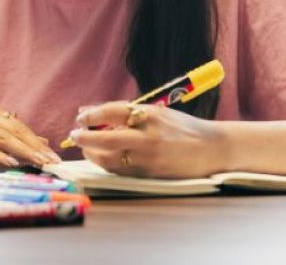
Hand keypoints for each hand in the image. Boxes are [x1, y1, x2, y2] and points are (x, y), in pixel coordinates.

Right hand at [0, 104, 60, 167]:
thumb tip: (38, 141)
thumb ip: (5, 135)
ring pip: (2, 138)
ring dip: (23, 151)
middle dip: (36, 147)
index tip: (54, 156)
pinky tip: (10, 163)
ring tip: (39, 162)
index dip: (38, 141)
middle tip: (53, 162)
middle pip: (15, 131)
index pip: (20, 127)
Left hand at [69, 101, 226, 178]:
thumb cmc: (180, 127)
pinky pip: (121, 170)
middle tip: (73, 135)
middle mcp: (149, 137)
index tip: (80, 117)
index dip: (93, 114)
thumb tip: (91, 112)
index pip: (114, 111)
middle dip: (86, 138)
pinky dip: (107, 164)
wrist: (211, 150)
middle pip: (108, 138)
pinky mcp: (151, 175)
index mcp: (151, 116)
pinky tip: (101, 158)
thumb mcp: (156, 113)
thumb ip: (126, 113)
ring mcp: (150, 158)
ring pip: (111, 159)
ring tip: (85, 148)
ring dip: (93, 154)